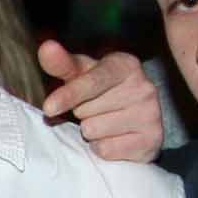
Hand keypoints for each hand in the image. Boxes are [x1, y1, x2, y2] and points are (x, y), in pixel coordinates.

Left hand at [37, 42, 162, 163]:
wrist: (136, 118)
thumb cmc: (101, 90)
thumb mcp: (82, 73)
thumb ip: (62, 63)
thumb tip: (46, 47)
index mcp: (126, 65)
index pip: (92, 81)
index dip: (69, 95)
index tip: (48, 108)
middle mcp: (144, 87)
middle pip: (86, 110)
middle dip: (82, 112)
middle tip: (95, 108)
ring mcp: (151, 115)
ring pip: (93, 131)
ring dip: (91, 130)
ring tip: (105, 122)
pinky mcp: (151, 141)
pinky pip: (105, 150)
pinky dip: (102, 147)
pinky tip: (113, 137)